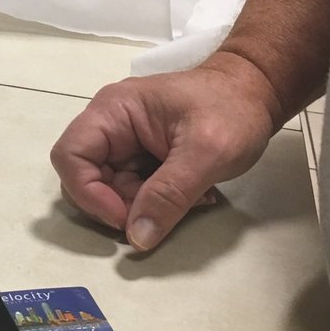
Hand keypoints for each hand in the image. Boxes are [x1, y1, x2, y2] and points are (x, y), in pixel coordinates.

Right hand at [50, 53, 279, 250]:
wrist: (258, 92)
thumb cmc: (233, 110)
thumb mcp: (206, 153)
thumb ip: (170, 194)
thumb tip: (137, 238)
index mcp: (113, 111)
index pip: (71, 157)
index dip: (89, 194)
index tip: (125, 219)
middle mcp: (110, 126)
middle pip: (86, 178)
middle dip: (119, 205)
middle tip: (161, 213)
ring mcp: (125, 142)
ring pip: (110, 190)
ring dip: (144, 206)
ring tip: (190, 200)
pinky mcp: (141, 156)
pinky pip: (133, 190)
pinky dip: (157, 202)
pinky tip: (193, 195)